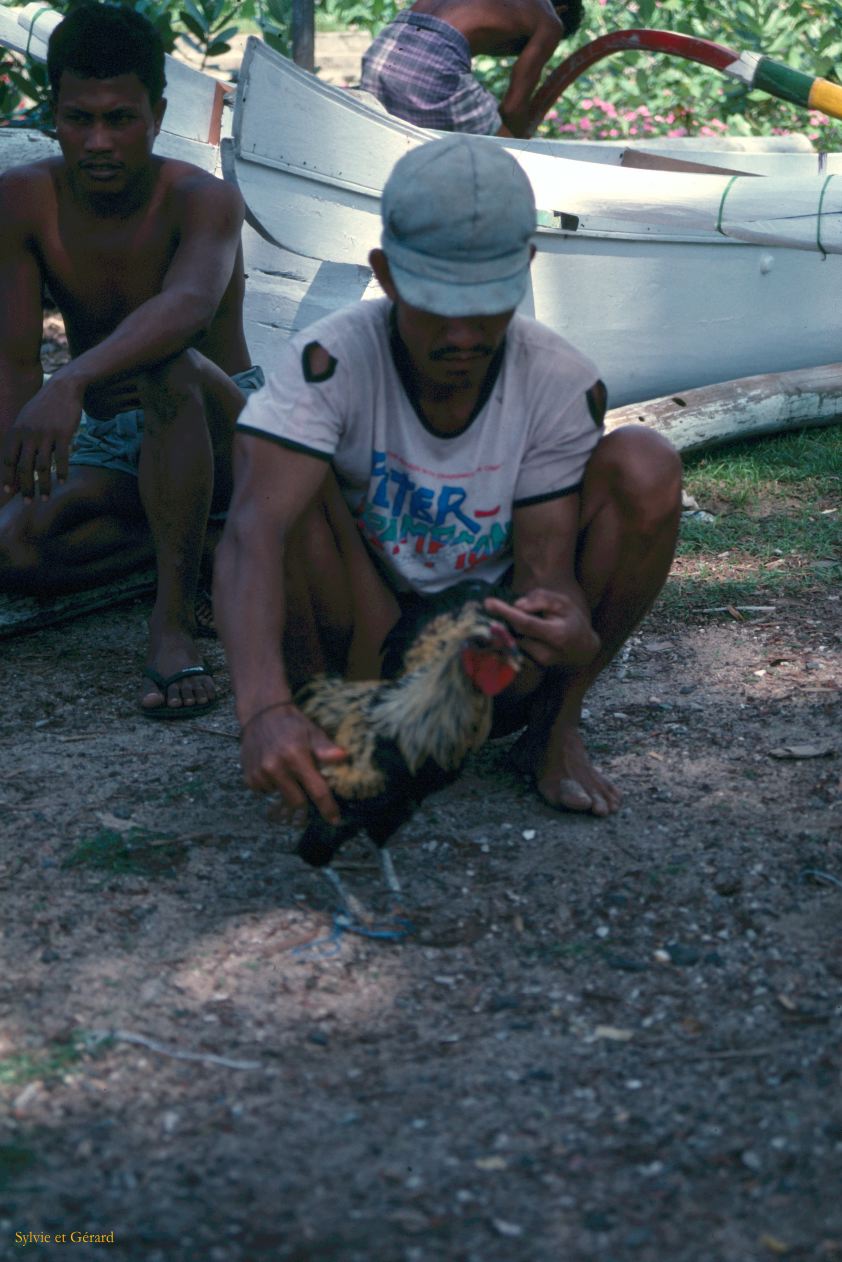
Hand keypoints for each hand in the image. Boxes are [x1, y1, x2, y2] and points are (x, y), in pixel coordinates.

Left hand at [1, 378, 82, 499]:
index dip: (8, 479)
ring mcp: (45, 434)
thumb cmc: (43, 407)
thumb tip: (14, 463)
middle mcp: (28, 435)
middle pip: (23, 467)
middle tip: (28, 503)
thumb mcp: (24, 420)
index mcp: (16, 432)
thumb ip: (18, 440)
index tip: (9, 494)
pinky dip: (61, 472)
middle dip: (24, 488)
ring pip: (42, 467)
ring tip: (45, 498)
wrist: (62, 388)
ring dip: (43, 485)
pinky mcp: (63, 434)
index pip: (8, 460)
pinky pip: (61, 458)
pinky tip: (62, 482)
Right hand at [239, 702, 347, 824]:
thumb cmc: (292, 725)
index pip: (316, 790)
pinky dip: (273, 786)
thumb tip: (344, 756)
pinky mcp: (249, 777)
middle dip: (306, 800)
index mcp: (295, 757)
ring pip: (281, 797)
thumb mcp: (312, 732)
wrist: (261, 714)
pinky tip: (273, 769)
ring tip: (287, 770)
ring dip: (287, 790)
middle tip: (307, 788)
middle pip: (297, 801)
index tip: (335, 820)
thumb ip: (326, 748)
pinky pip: (266, 792)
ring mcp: (260, 774)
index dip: (327, 808)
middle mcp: (275, 767)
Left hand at [484, 588, 599, 667]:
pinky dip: (506, 640)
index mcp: (557, 635)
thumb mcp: (562, 603)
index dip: (506, 612)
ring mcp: (538, 664)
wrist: (582, 648)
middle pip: (515, 634)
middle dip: (502, 620)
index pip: (526, 623)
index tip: (488, 603)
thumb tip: (517, 605)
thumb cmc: (571, 620)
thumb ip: (541, 599)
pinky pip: (512, 652)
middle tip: (492, 606)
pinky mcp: (531, 668)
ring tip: (511, 620)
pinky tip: (506, 632)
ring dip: (505, 630)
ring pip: (512, 643)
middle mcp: (546, 653)